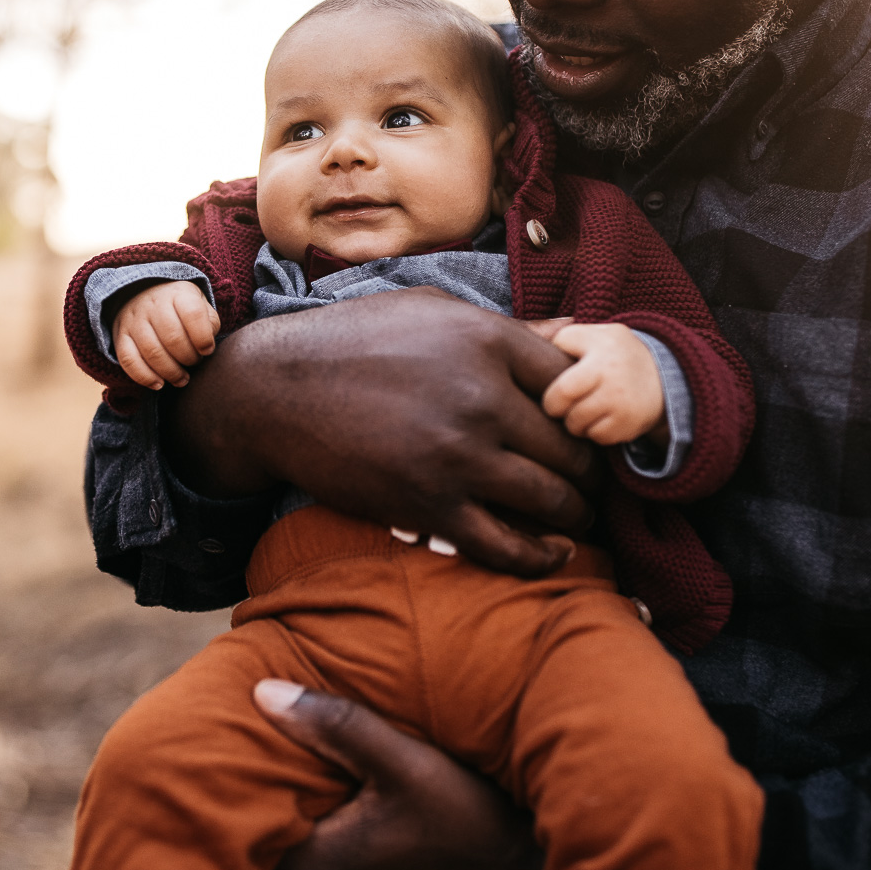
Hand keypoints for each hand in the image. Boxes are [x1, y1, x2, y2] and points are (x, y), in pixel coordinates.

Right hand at [113, 281, 219, 389]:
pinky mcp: (120, 336)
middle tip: (194, 363)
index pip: (193, 313)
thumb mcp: (198, 303)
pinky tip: (159, 384)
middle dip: (188, 358)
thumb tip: (207, 347)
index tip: (207, 350)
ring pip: (151, 351)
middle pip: (172, 337)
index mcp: (178, 294)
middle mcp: (153, 304)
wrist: (141, 292)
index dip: (203, 337)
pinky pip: (129, 360)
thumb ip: (209, 322)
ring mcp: (134, 320)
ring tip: (181, 379)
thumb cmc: (178, 306)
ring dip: (170, 372)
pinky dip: (144, 377)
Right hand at [167, 288, 598, 575]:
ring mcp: (456, 455)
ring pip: (552, 500)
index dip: (591, 412)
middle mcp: (480, 396)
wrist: (276, 391)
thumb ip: (504, 327)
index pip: (575, 384)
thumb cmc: (355, 341)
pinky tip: (555, 554)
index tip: (590, 431)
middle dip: (591, 473)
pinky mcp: (428, 505)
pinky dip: (541, 557)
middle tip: (594, 486)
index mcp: (486, 340)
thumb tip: (575, 329)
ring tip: (579, 519)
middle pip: (573, 448)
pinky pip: (506, 546)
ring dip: (576, 516)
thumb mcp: (432, 312)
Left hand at [254, 682, 549, 869]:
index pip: (238, 826)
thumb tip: (262, 692)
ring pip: (286, 843)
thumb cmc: (471, 824)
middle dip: (257, 783)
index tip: (225, 731)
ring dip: (288, 800)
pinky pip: (312, 853)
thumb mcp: (407, 765)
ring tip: (281, 742)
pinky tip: (323, 777)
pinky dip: (311, 818)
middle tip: (248, 726)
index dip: (231, 777)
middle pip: (258, 834)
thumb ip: (337, 726)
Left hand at [540, 324, 665, 446]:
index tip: (553, 394)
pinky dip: (594, 432)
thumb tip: (522, 337)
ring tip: (584, 408)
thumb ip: (560, 337)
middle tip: (563, 405)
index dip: (550, 396)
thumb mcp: (591, 334)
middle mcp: (613, 380)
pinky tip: (601, 418)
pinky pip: (596, 438)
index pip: (561, 389)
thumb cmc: (612, 353)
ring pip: (578, 426)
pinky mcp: (629, 426)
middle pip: (566, 410)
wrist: (664, 375)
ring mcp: (623, 405)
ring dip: (574, 422)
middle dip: (559, 410)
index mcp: (600, 354)